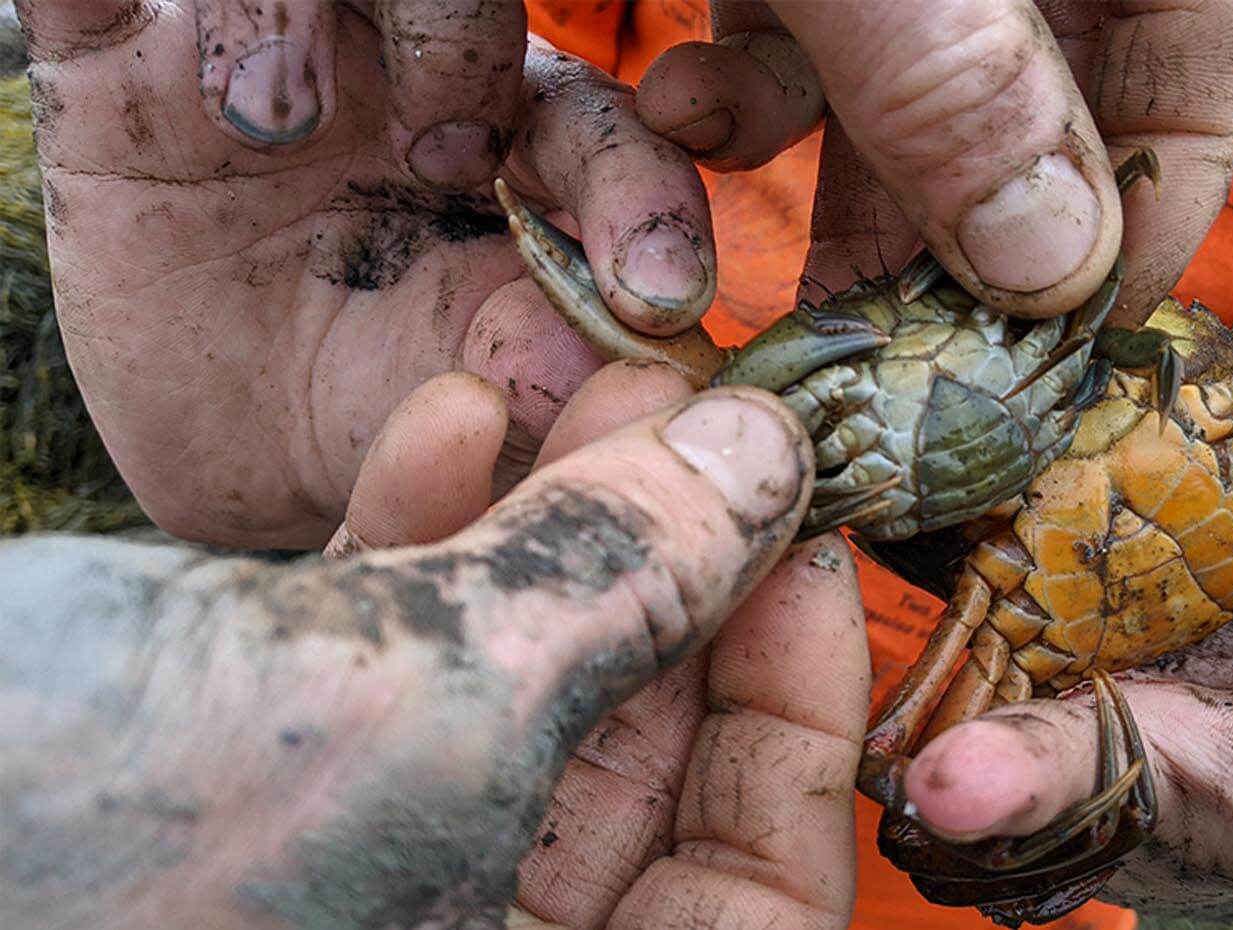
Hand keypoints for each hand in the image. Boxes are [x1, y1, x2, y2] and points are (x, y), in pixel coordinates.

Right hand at [2, 368, 867, 929]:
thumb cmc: (73, 845)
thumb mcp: (407, 707)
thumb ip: (611, 594)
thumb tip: (760, 470)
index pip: (748, 902)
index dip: (797, 716)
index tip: (802, 538)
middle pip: (639, 780)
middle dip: (680, 582)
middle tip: (706, 428)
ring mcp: (346, 873)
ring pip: (515, 697)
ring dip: (561, 531)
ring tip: (590, 390)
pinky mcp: (245, 779)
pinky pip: (384, 665)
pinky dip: (423, 540)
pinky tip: (444, 425)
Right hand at [18, 1, 716, 547]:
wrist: (233, 450)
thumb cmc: (382, 416)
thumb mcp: (464, 401)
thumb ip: (546, 371)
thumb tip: (653, 381)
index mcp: (523, 150)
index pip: (601, 132)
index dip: (641, 193)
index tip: (661, 294)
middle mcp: (406, 79)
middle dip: (461, 43)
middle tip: (449, 145)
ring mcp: (265, 64)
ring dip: (283, 20)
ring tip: (267, 111)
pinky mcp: (118, 76)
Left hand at [632, 0, 1232, 322]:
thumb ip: (955, 75)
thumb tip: (1050, 271)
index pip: (1188, 84)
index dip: (1134, 240)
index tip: (1051, 376)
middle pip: (1040, 117)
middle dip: (954, 254)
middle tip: (890, 384)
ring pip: (906, 98)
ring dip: (834, 201)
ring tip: (778, 300)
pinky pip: (804, 39)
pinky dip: (745, 94)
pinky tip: (683, 113)